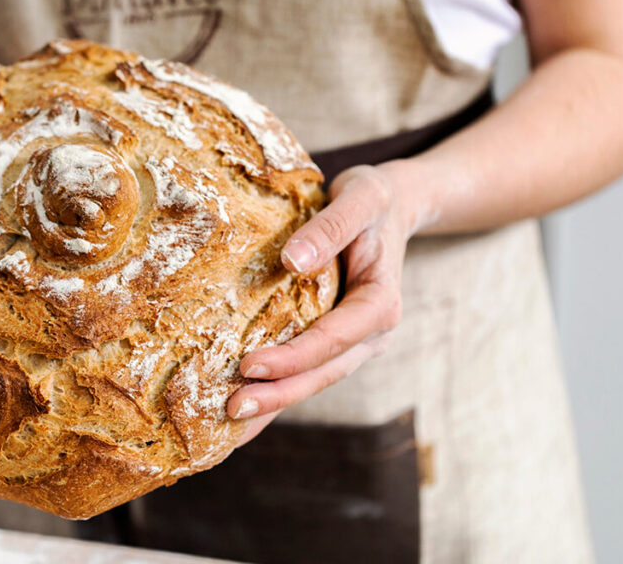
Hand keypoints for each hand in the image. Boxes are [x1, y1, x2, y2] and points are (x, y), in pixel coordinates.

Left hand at [227, 164, 420, 444]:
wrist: (392, 206)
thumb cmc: (373, 200)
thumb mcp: (359, 200)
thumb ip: (330, 228)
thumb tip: (292, 261)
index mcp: (381, 304)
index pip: (333, 340)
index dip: (293, 357)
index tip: (249, 366)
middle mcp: (371, 333)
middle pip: (323, 373)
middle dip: (279, 395)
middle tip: (232, 409)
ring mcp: (355, 342)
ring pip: (315, 380)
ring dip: (275, 402)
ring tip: (230, 423)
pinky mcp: (337, 341)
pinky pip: (308, 370)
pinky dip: (278, 389)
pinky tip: (247, 412)